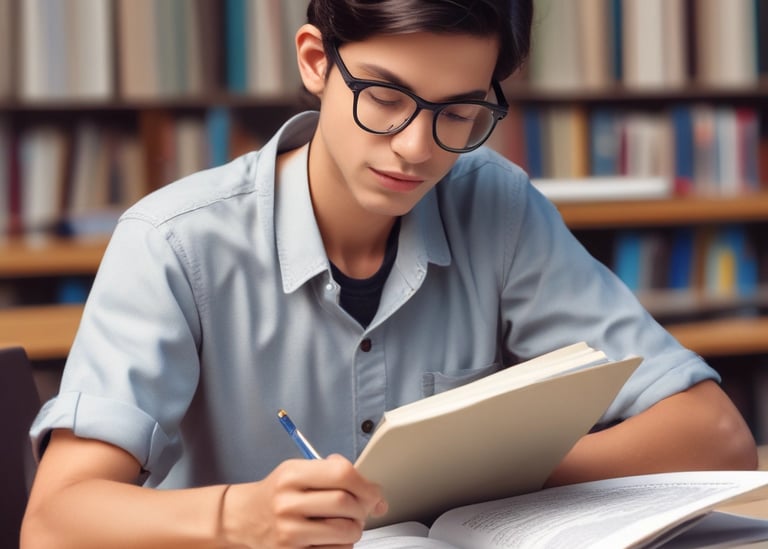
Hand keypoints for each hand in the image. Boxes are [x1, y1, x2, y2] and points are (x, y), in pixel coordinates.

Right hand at [220, 454, 387, 547]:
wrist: (244, 518)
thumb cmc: (277, 493)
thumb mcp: (297, 470)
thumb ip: (333, 472)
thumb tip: (374, 493)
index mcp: (292, 475)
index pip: (342, 474)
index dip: (366, 484)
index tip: (374, 492)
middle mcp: (288, 503)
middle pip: (347, 503)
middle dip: (363, 507)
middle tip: (362, 508)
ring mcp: (289, 532)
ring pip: (346, 531)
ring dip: (355, 528)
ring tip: (344, 523)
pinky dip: (341, 545)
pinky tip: (329, 537)